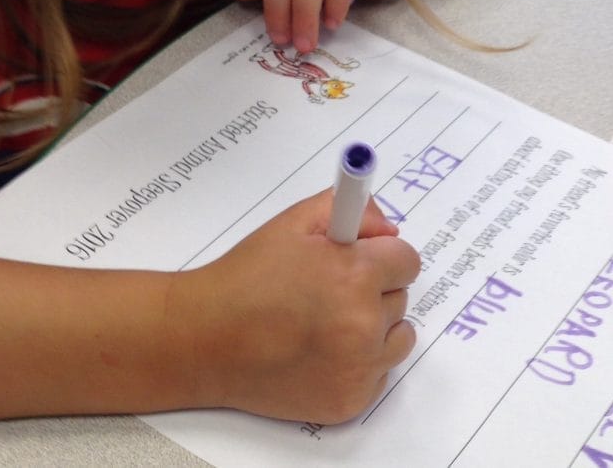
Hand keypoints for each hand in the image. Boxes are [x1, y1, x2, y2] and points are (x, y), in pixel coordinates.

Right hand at [172, 189, 419, 423]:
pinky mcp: (350, 401)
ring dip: (375, 328)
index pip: (407, 261)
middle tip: (326, 293)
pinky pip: (380, 374)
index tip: (357, 262)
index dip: (380, 258)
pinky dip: (360, 364)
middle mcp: (364, 325)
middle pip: (400, 298)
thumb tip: (389, 231)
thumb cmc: (246, 279)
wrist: (205, 341)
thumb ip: (352, 210)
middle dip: (372, 290)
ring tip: (326, 323)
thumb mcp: (296, 222)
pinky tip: (322, 353)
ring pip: (397, 337)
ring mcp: (359, 368)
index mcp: (355, 276)